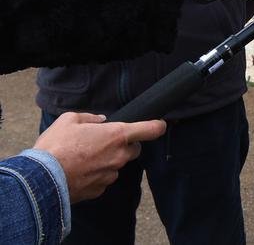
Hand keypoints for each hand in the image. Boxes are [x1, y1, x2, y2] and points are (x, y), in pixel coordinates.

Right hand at [33, 112, 166, 201]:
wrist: (41, 179)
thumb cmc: (55, 147)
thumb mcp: (68, 120)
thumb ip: (88, 117)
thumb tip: (99, 120)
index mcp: (116, 135)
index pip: (150, 129)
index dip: (157, 126)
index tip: (159, 125)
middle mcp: (119, 156)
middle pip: (134, 150)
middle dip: (124, 145)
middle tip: (104, 143)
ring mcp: (111, 175)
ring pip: (117, 166)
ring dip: (107, 161)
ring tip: (84, 159)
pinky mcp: (100, 189)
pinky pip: (104, 180)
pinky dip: (96, 175)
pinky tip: (79, 172)